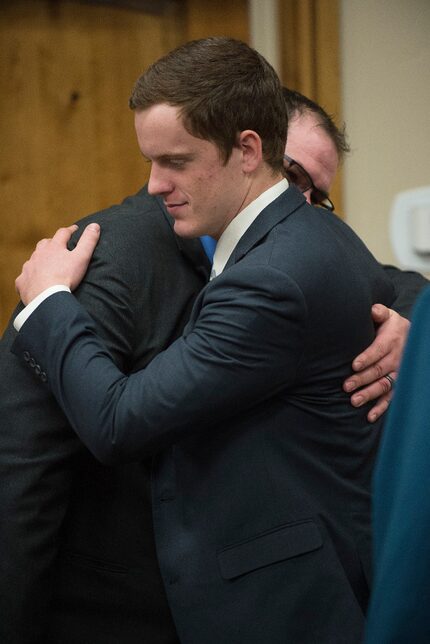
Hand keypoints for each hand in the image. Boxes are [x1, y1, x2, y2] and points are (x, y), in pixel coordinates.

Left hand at [15, 223, 99, 304]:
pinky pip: (25, 277)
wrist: (46, 297)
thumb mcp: (82, 258)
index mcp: (54, 247)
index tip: (75, 229)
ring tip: (46, 264)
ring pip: (34, 259)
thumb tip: (95, 225)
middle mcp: (39, 254)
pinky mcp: (22, 281)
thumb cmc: (66, 277)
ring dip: (40, 259)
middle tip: (58, 246)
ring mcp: (29, 267)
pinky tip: (33, 281)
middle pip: (45, 244)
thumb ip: (88, 241)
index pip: (63, 233)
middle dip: (52, 243)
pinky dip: (29, 277)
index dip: (70, 230)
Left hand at [343, 303, 409, 421]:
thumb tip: (372, 310)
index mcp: (392, 341)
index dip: (367, 358)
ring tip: (354, 401)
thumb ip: (379, 312)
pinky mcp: (398, 384)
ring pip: (384, 386)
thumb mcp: (388, 316)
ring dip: (369, 394)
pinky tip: (369, 417)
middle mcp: (396, 359)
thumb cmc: (392, 326)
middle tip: (345, 386)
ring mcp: (398, 373)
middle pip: (378, 371)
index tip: (354, 365)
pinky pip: (391, 398)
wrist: (413, 337)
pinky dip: (381, 408)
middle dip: (362, 379)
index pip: (378, 350)